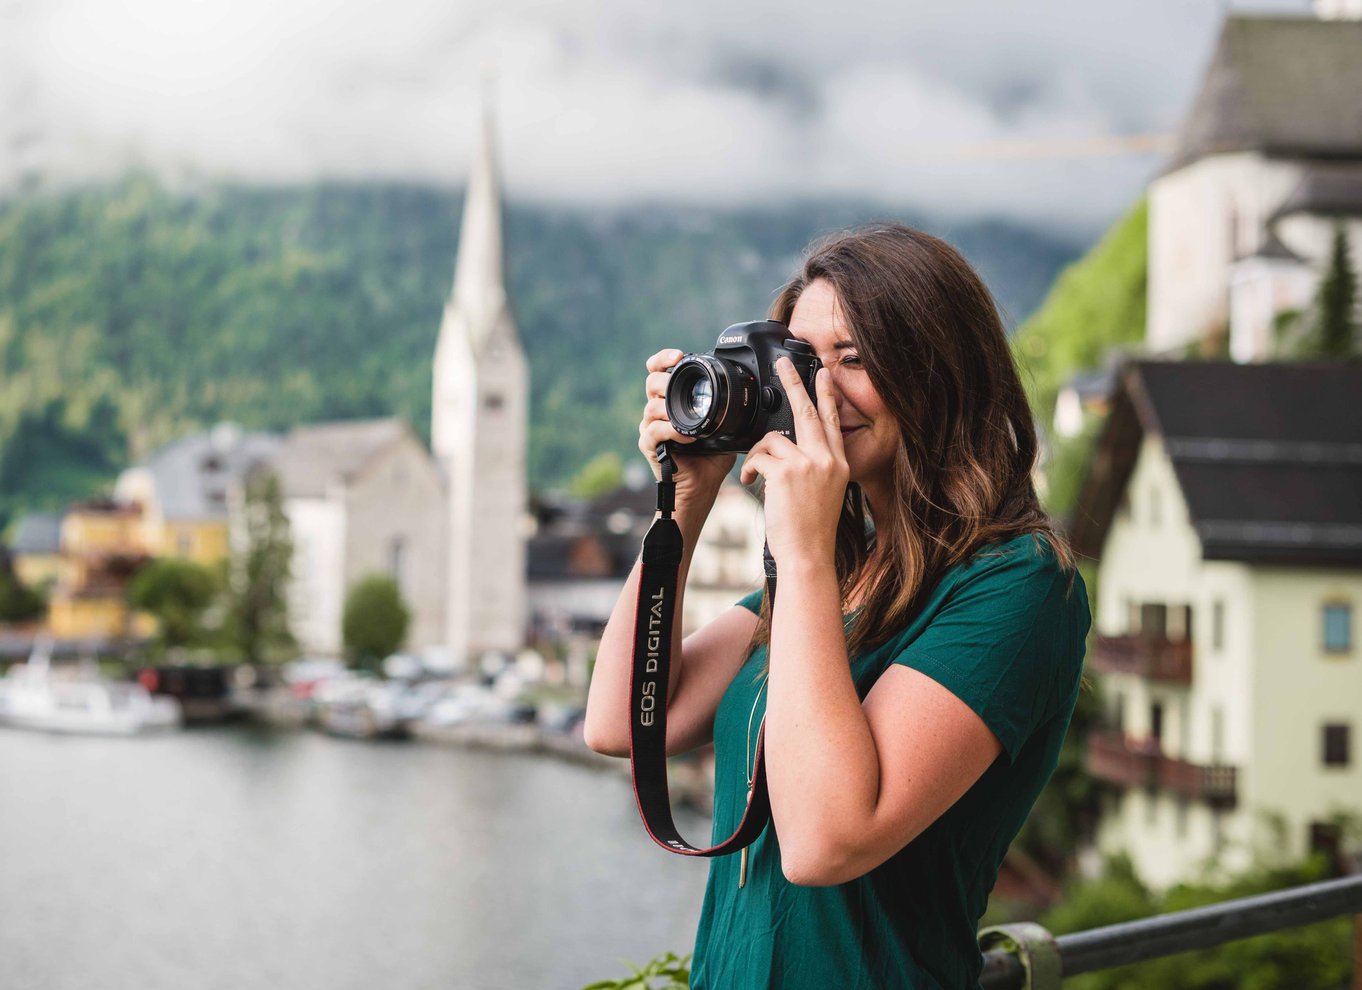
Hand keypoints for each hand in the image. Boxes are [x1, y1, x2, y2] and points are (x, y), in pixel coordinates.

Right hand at [639, 349, 735, 504]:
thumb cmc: (711, 458)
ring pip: (651, 407)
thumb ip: (728, 409)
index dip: (663, 359)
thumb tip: (751, 393)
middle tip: (681, 388)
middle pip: (651, 383)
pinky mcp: (649, 445)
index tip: (677, 356)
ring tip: (692, 418)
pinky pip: (654, 431)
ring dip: (671, 409)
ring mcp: (651, 427)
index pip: (658, 371)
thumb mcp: (724, 427)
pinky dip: (671, 431)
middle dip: (665, 381)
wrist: (702, 486)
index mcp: (674, 400)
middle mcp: (658, 410)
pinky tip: (689, 437)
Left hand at [739, 360, 847, 564]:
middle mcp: (827, 459)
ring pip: (772, 439)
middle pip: (807, 411)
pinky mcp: (786, 472)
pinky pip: (758, 457)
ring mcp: (808, 464)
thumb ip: (812, 466)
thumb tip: (786, 448)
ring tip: (756, 475)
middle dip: (794, 383)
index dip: (827, 395)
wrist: (809, 555)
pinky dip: (749, 468)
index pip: (832, 421)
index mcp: (838, 464)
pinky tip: (751, 483)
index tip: (823, 374)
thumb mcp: (823, 493)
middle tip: (783, 364)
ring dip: (758, 455)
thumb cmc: (811, 531)